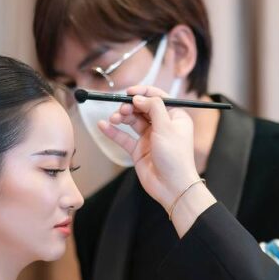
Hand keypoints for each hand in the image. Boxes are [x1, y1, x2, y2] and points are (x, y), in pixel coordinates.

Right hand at [99, 85, 199, 210]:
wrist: (173, 187)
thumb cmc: (175, 157)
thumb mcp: (166, 126)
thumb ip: (153, 107)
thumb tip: (139, 97)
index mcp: (175, 116)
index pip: (158, 97)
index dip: (143, 92)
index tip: (129, 92)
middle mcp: (162, 125)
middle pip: (142, 108)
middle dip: (130, 106)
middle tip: (122, 110)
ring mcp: (149, 138)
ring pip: (132, 121)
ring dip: (121, 117)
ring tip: (114, 119)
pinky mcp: (138, 150)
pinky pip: (124, 137)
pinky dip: (113, 131)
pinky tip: (103, 126)